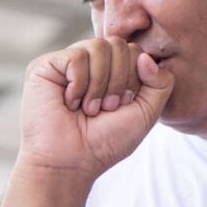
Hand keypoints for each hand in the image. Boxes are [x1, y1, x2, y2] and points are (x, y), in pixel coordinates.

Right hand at [19, 37, 174, 176]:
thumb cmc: (105, 142)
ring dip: (100, 84)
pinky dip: (79, 85)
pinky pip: (76, 56)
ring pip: (99, 46)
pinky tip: (70, 103)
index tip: (120, 107)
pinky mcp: (46, 66)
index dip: (134, 79)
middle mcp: (89, 63)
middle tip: (105, 108)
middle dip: (119, 81)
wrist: (71, 162)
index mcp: (111, 71)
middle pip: (119, 44)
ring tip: (88, 108)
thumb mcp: (145, 113)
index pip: (134, 51)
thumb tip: (146, 56)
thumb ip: (160, 83)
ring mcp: (67, 63)